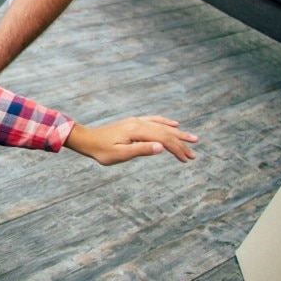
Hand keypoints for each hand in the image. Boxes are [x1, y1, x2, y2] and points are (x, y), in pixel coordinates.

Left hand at [64, 115, 198, 164]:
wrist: (87, 140)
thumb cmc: (101, 151)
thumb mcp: (120, 154)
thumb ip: (141, 150)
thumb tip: (161, 148)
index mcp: (137, 131)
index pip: (163, 139)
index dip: (177, 149)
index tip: (186, 160)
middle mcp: (139, 123)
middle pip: (165, 132)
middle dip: (181, 144)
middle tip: (194, 155)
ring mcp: (136, 121)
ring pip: (162, 126)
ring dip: (178, 134)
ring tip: (193, 139)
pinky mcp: (133, 123)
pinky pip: (154, 120)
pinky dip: (166, 123)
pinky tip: (174, 125)